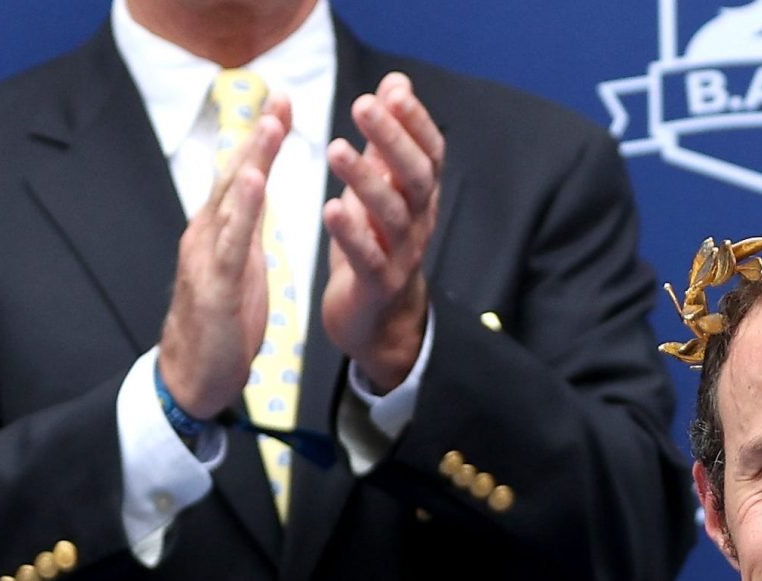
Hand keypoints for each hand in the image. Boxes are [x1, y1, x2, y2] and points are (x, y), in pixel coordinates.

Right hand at [158, 97, 292, 418]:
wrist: (192, 377)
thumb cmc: (220, 327)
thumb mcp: (240, 270)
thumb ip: (246, 231)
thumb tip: (255, 195)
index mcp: (217, 232)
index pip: (241, 176)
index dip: (261, 140)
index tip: (282, 105)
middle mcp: (207, 235)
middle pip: (234, 176)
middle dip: (258, 136)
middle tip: (280, 97)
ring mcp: (207, 258)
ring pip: (230, 201)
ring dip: (251, 160)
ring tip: (270, 125)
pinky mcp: (215, 287)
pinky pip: (231, 242)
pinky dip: (242, 209)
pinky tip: (254, 181)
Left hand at [322, 71, 442, 391]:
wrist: (378, 318)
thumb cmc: (376, 241)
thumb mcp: (384, 185)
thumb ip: (388, 138)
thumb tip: (397, 82)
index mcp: (419, 196)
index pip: (429, 153)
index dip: (416, 122)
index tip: (394, 90)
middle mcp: (417, 222)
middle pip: (414, 177)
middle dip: (392, 139)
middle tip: (363, 106)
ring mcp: (401, 255)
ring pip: (391, 214)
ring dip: (365, 179)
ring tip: (336, 148)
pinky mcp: (377, 285)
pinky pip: (368, 257)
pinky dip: (351, 233)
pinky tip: (332, 207)